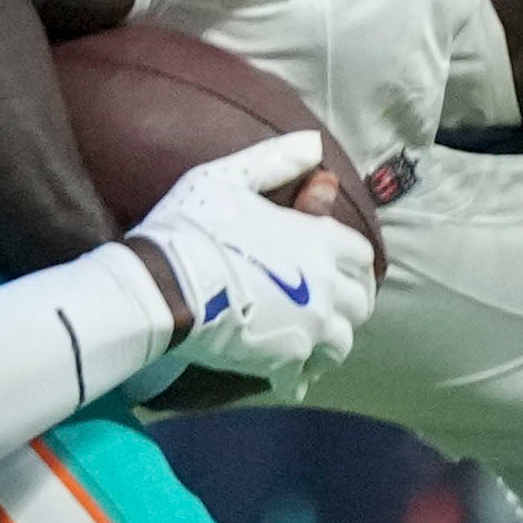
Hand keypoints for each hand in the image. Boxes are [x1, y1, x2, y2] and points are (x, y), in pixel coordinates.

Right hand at [124, 131, 376, 386]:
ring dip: (330, 339)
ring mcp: (309, 328)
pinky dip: (301, 375)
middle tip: (326, 304)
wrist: (162, 286)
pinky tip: (288, 374)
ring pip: (342, 342)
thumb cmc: (193, 227)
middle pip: (360, 302)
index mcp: (319, 241)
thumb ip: (276, 161)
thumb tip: (315, 146)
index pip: (360, 254)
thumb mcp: (229, 178)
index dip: (351, 261)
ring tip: (310, 339)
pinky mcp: (284, 361)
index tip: (337, 267)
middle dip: (347, 302)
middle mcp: (325, 287)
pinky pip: (306, 376)